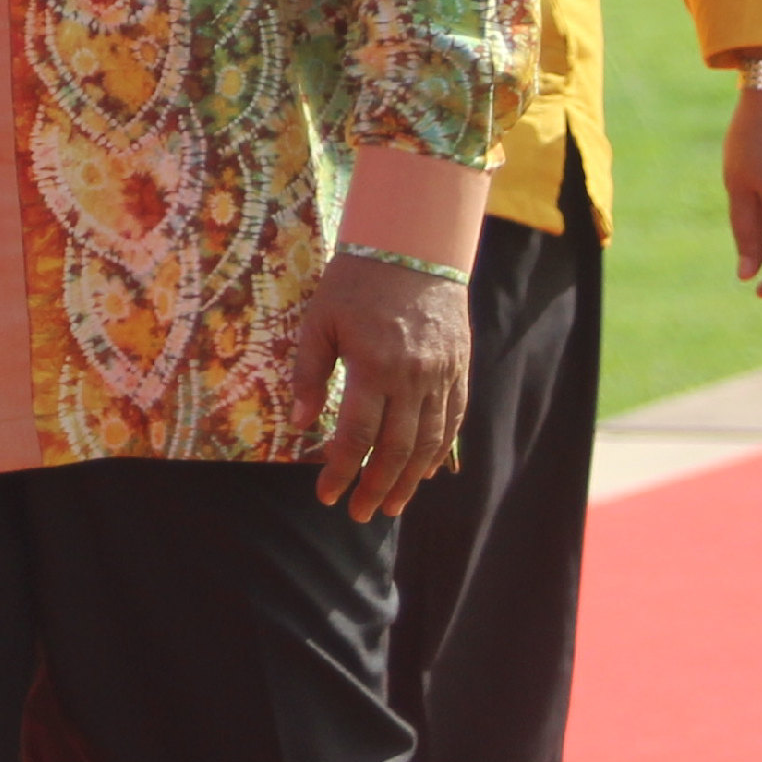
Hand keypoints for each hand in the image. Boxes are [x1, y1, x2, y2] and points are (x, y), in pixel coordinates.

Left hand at [289, 250, 469, 521]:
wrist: (413, 248)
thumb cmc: (355, 282)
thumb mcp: (319, 321)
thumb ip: (309, 373)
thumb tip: (302, 423)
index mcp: (374, 367)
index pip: (357, 436)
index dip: (340, 471)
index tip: (326, 496)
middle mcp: (413, 378)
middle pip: (396, 450)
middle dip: (376, 487)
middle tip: (359, 513)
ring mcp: (442, 376)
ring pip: (429, 443)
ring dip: (409, 480)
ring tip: (390, 505)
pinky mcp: (459, 370)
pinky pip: (453, 421)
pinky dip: (439, 452)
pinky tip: (426, 472)